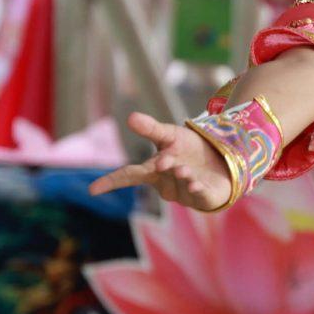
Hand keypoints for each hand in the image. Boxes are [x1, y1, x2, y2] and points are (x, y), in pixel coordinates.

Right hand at [87, 111, 234, 210]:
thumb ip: (151, 129)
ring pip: (179, 186)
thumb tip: (130, 117)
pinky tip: (196, 184)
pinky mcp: (203, 197)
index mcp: (153, 170)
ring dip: (182, 177)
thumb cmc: (190, 149)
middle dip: (163, 169)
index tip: (93, 189)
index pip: (128, 175)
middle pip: (159, 177)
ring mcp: (183, 193)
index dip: (110, 181)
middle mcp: (166, 184)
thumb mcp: (170, 135)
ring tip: (185, 170)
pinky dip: (196, 190)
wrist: (220, 159)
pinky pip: (197, 196)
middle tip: (165, 162)